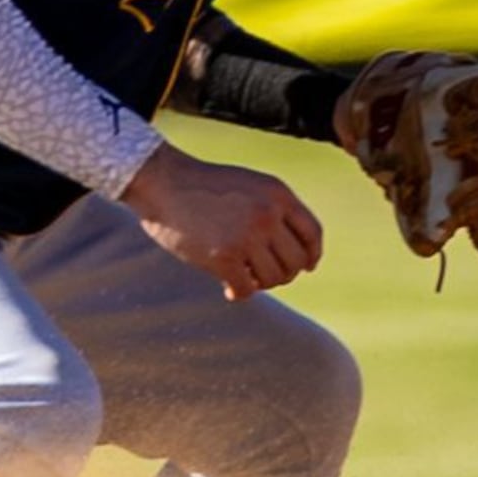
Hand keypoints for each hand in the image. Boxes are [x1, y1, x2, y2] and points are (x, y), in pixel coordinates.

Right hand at [122, 142, 323, 299]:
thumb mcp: (250, 185)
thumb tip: (299, 254)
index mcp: (278, 194)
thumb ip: (274, 210)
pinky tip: (228, 290)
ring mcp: (247, 236)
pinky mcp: (224, 256)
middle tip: (264, 276)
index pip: (312, 233)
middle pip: (296, 262)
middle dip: (283, 273)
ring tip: (245, 278)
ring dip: (261, 284)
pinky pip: (246, 289)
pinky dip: (239, 293)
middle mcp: (268, 214)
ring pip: (274, 278)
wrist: (164, 183)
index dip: (312, 255)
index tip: (307, 267)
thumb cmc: (205, 187)